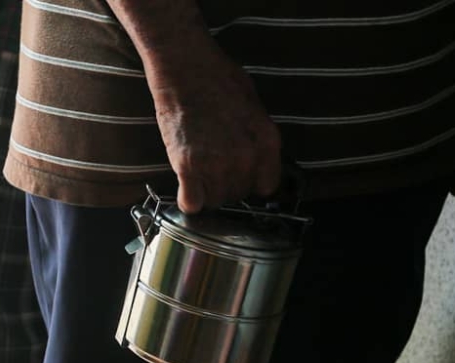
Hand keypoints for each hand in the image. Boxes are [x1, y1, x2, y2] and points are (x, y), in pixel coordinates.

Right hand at [147, 38, 281, 212]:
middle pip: (238, 195)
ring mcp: (217, 164)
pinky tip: (187, 187)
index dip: (251, 183)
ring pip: (216, 201)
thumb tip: (254, 160)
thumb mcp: (255, 106)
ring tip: (198, 174)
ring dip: (207, 193)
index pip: (266, 186)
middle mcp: (246, 157)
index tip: (239, 176)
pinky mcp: (188, 167)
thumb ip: (257, 138)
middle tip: (213, 168)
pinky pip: (192, 203)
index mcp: (267, 141)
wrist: (186, 67)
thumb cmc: (218, 79)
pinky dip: (188, 200)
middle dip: (226, 186)